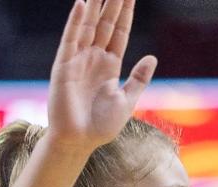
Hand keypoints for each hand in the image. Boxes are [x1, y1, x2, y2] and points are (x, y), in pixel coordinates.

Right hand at [47, 0, 156, 151]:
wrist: (80, 142)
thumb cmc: (101, 126)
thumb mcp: (127, 102)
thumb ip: (138, 79)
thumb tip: (152, 57)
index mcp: (109, 66)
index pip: (119, 33)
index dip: (126, 14)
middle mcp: (93, 58)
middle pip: (105, 24)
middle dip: (112, 3)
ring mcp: (78, 59)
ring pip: (88, 25)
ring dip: (95, 5)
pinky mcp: (64, 65)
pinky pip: (71, 39)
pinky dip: (75, 22)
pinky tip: (81, 4)